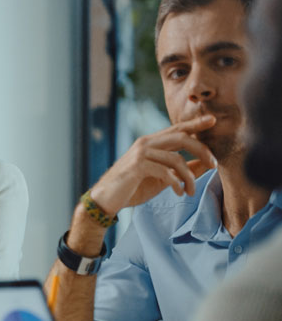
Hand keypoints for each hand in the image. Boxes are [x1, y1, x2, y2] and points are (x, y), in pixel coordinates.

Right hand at [89, 115, 216, 215]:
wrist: (105, 200)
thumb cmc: (132, 188)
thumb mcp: (162, 179)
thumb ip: (182, 170)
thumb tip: (205, 164)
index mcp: (150, 143)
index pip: (177, 129)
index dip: (195, 124)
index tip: (213, 121)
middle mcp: (145, 143)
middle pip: (181, 137)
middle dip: (202, 150)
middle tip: (215, 165)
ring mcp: (140, 154)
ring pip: (176, 159)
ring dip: (189, 177)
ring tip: (191, 191)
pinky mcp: (137, 166)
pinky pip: (166, 172)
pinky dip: (176, 184)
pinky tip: (179, 193)